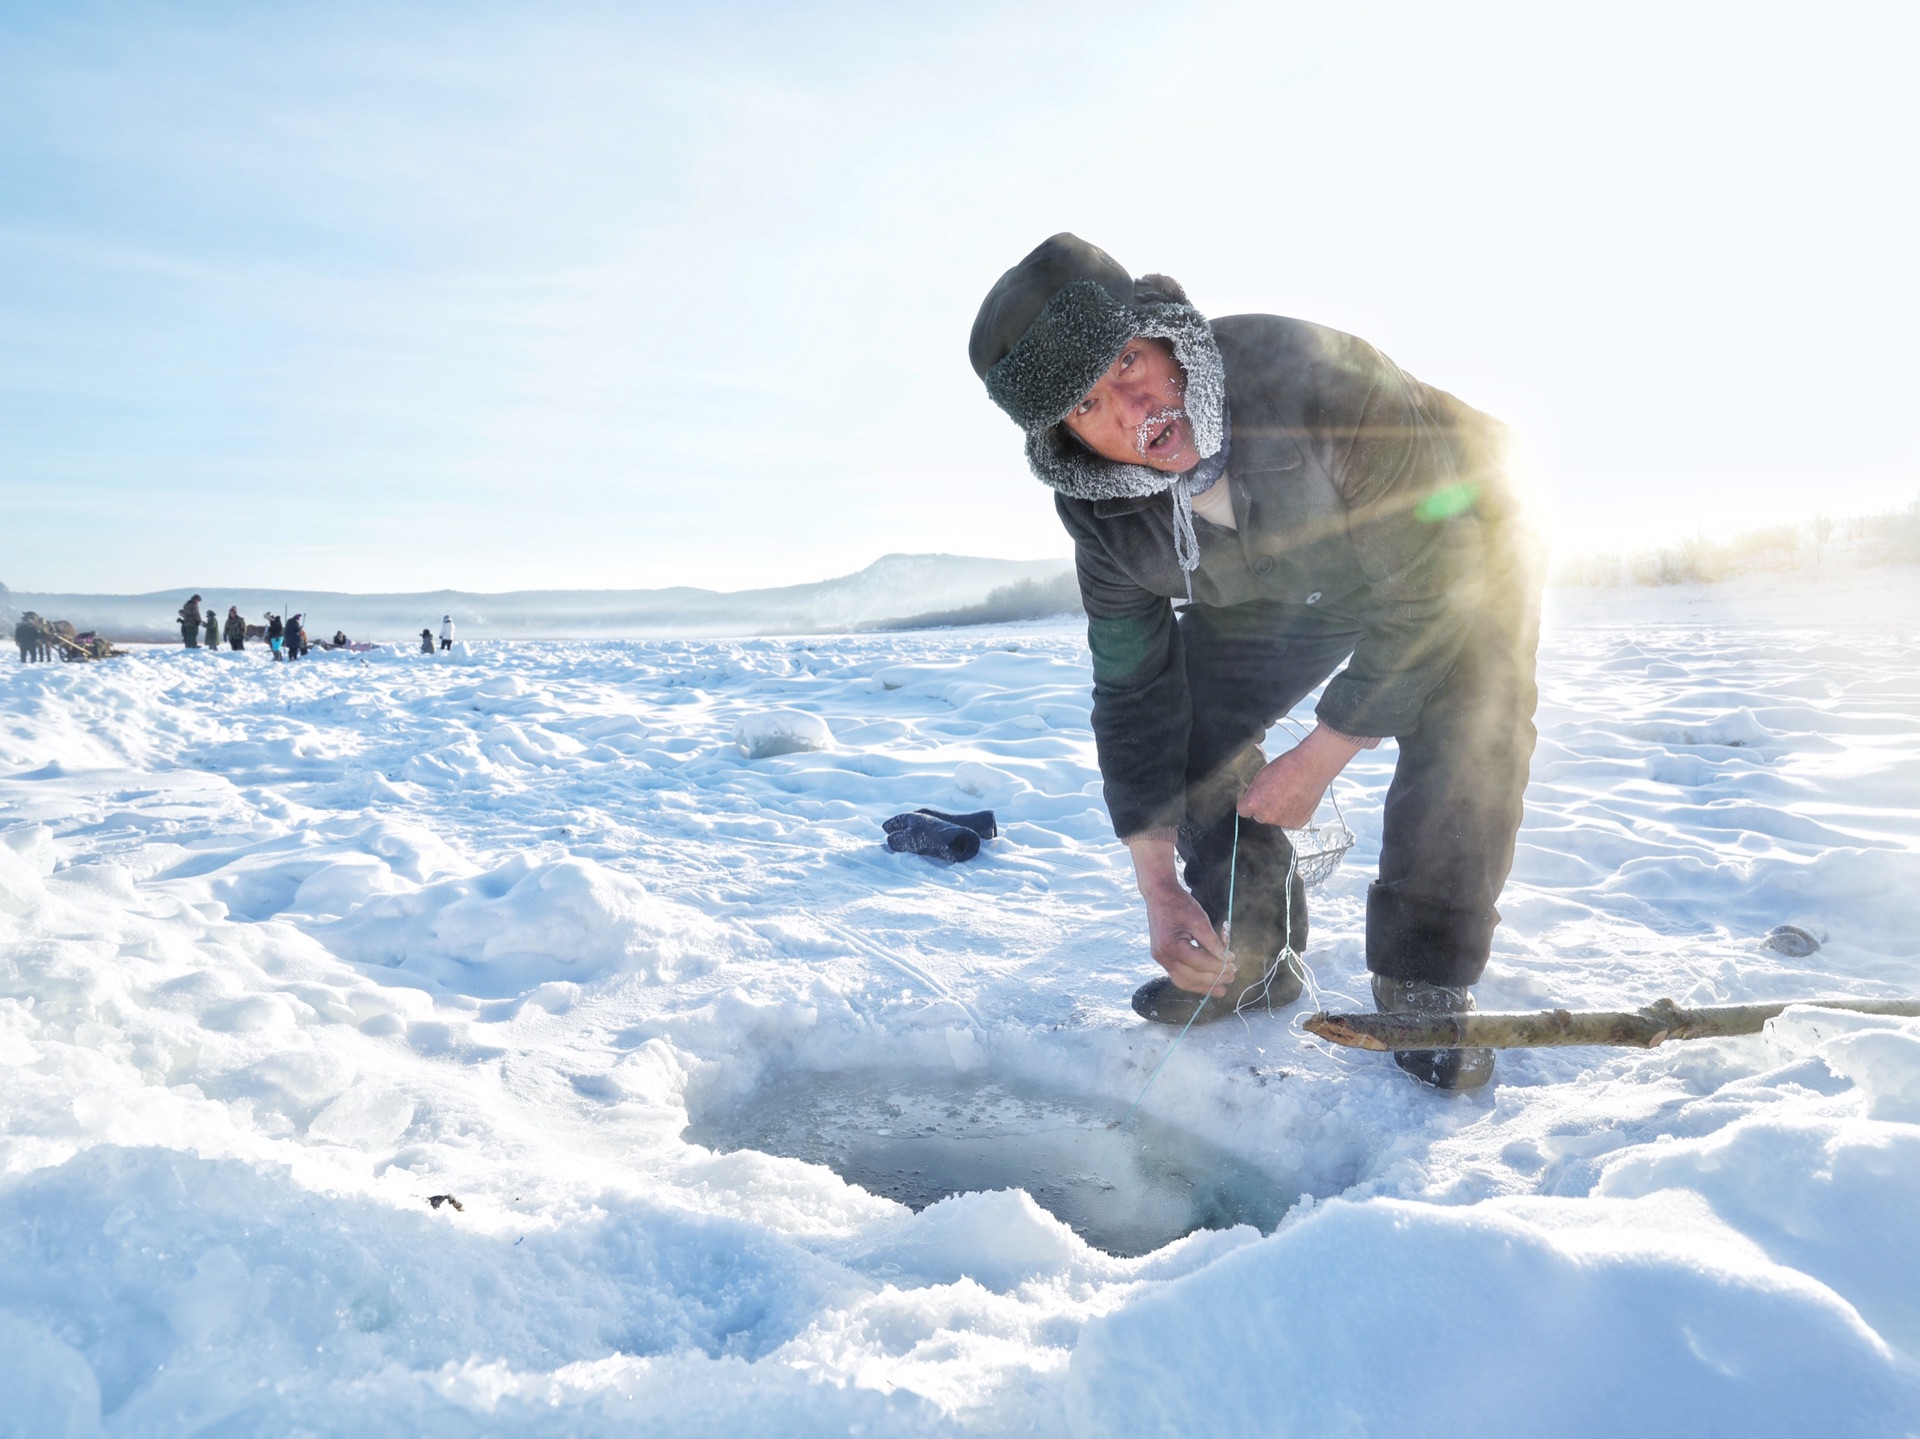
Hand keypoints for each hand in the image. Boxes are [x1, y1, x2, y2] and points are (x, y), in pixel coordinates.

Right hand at [1127, 836, 1233, 994]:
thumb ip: (1213, 942)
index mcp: (1170, 946)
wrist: (1159, 893)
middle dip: (1213, 979)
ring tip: (1222, 990)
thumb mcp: (1199, 919)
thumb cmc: (1179, 903)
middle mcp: (1162, 956)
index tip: (1234, 965)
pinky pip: (1179, 975)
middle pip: (1191, 977)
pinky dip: (1194, 980)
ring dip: (1203, 986)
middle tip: (1232, 977)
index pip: (1199, 963)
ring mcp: (1160, 958)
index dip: (1219, 966)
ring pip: (1183, 981)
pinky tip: (1207, 984)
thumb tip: (1227, 960)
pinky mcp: (1163, 957)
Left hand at [1237, 726, 1364, 828]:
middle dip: (1265, 807)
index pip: (1243, 810)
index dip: (1250, 803)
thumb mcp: (1261, 776)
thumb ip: (1255, 792)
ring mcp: (1282, 821)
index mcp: (1254, 803)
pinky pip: (1289, 821)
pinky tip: (1298, 800)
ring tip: (1290, 794)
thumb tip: (1254, 800)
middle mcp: (1266, 815)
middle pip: (1260, 816)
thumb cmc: (1287, 767)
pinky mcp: (1296, 824)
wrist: (1312, 767)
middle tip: (1277, 793)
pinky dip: (1293, 814)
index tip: (1254, 800)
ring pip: (1276, 819)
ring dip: (1280, 811)